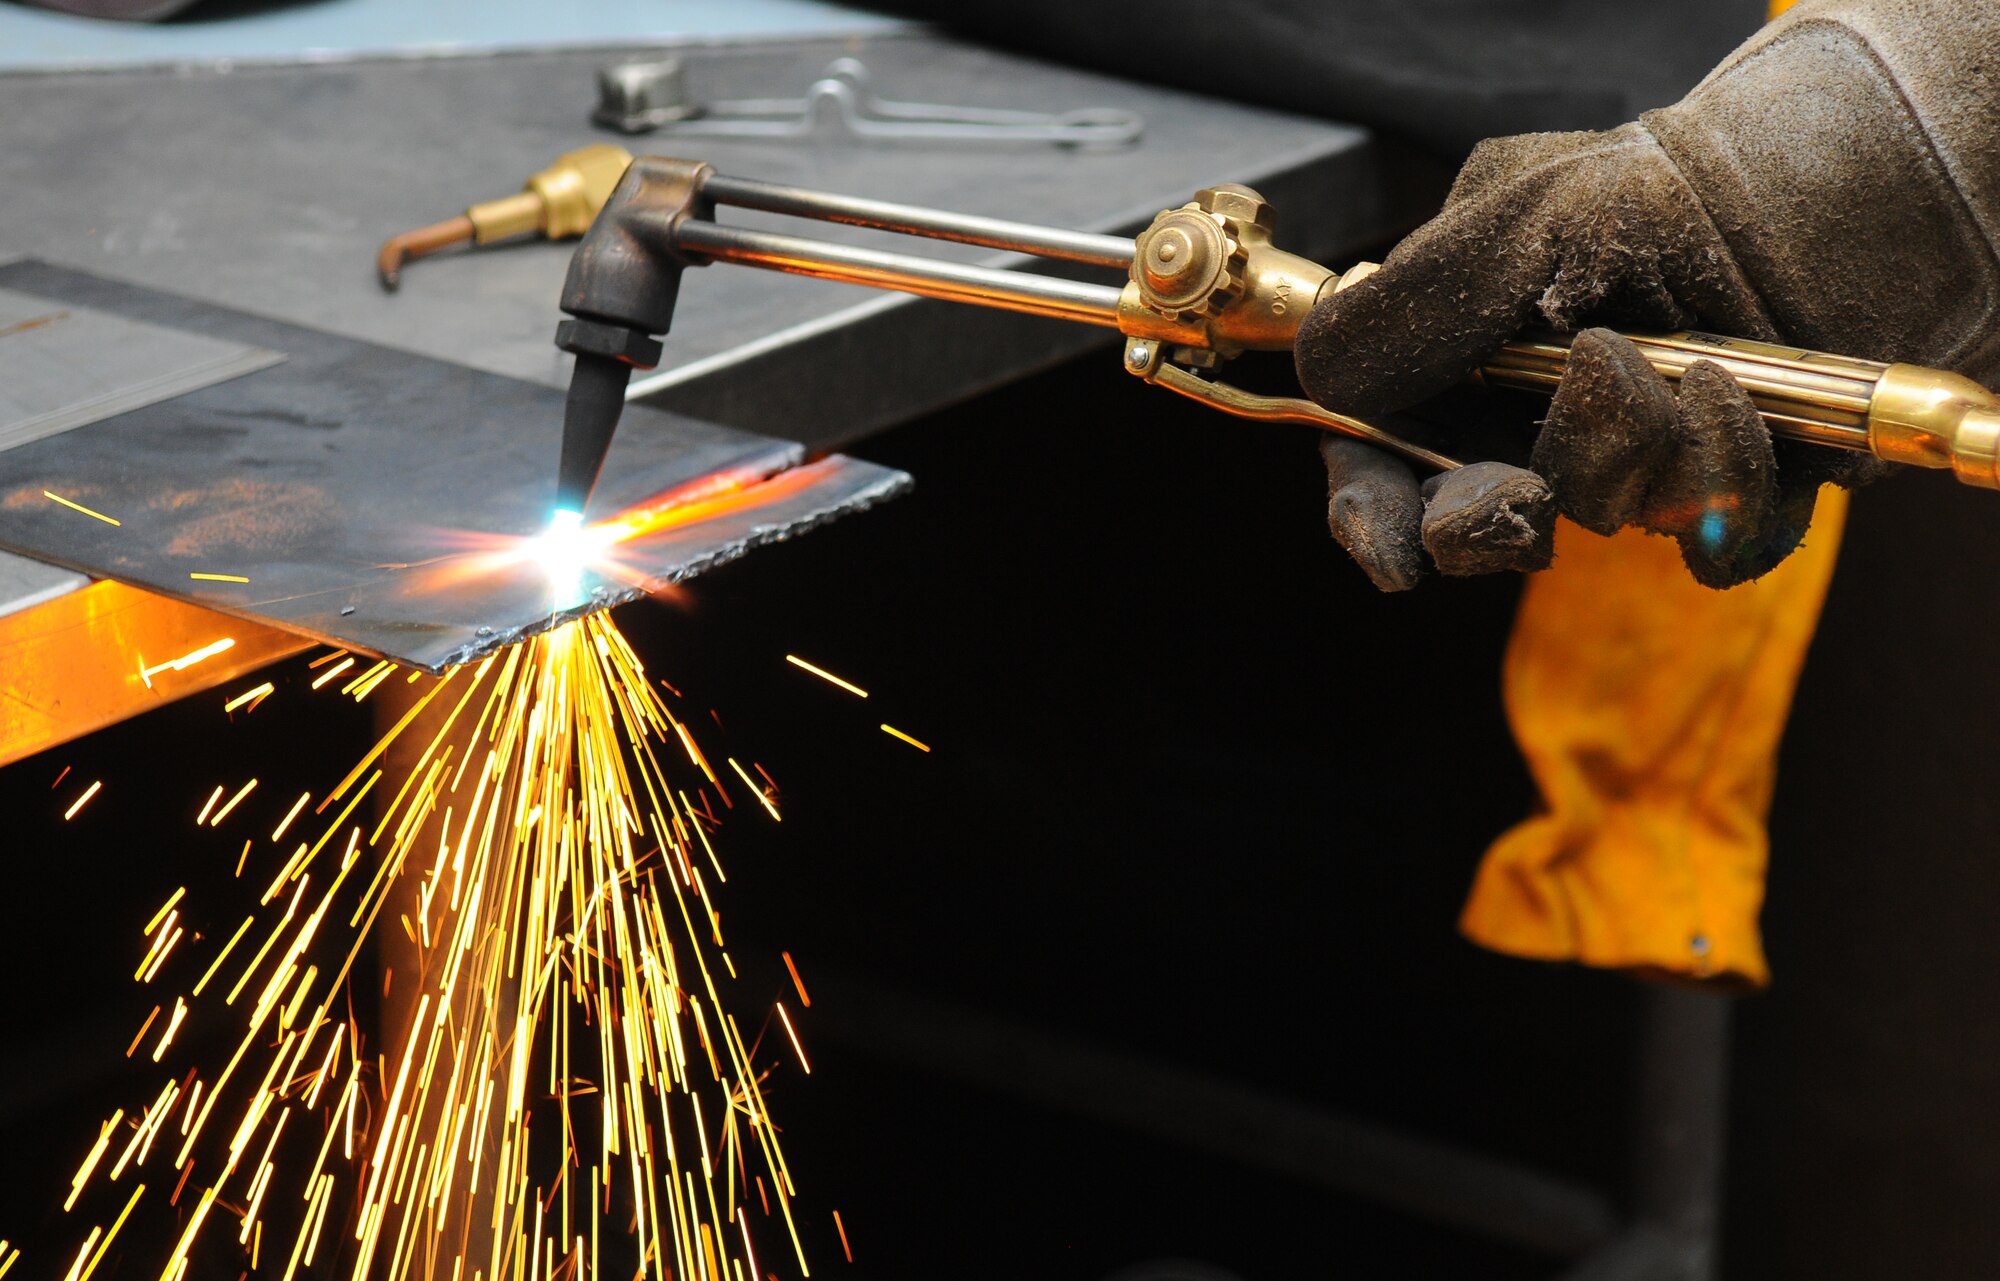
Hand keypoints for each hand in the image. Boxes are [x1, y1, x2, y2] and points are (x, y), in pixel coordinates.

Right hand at [1299, 0, 1999, 589]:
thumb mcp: (1523, 218)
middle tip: (1514, 504)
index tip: (1388, 551)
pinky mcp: (1725, 495)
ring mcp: (1633, 463)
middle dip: (1486, 521)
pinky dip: (1721, 481)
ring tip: (1680, 367)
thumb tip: (1318, 377)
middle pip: (1472, 522)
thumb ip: (1413, 305)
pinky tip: (1733, 399)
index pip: (1382, 458)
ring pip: (1595, 522)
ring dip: (1627, 455)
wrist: (1836, 191)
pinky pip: (1712, 546)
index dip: (1372, 513)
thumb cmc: (1669, 186)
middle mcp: (1536, 421)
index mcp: (1462, 360)